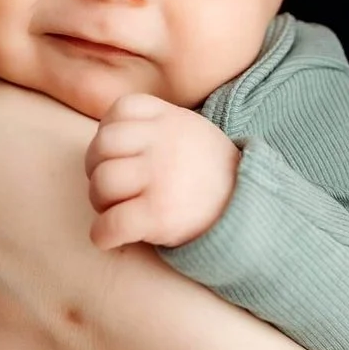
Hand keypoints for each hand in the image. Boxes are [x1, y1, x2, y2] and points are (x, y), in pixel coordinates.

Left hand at [86, 93, 238, 249]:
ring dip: (100, 202)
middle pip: (102, 147)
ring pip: (101, 183)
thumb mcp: (190, 132)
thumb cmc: (207, 174)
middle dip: (97, 170)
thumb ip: (152, 126)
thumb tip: (103, 138)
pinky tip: (111, 238)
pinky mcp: (159, 214)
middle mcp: (165, 142)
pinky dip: (102, 235)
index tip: (122, 154)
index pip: (120, 111)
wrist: (251, 211)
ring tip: (118, 210)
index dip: (110, 134)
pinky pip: (110, 224)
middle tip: (114, 189)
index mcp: (171, 118)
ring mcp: (161, 176)